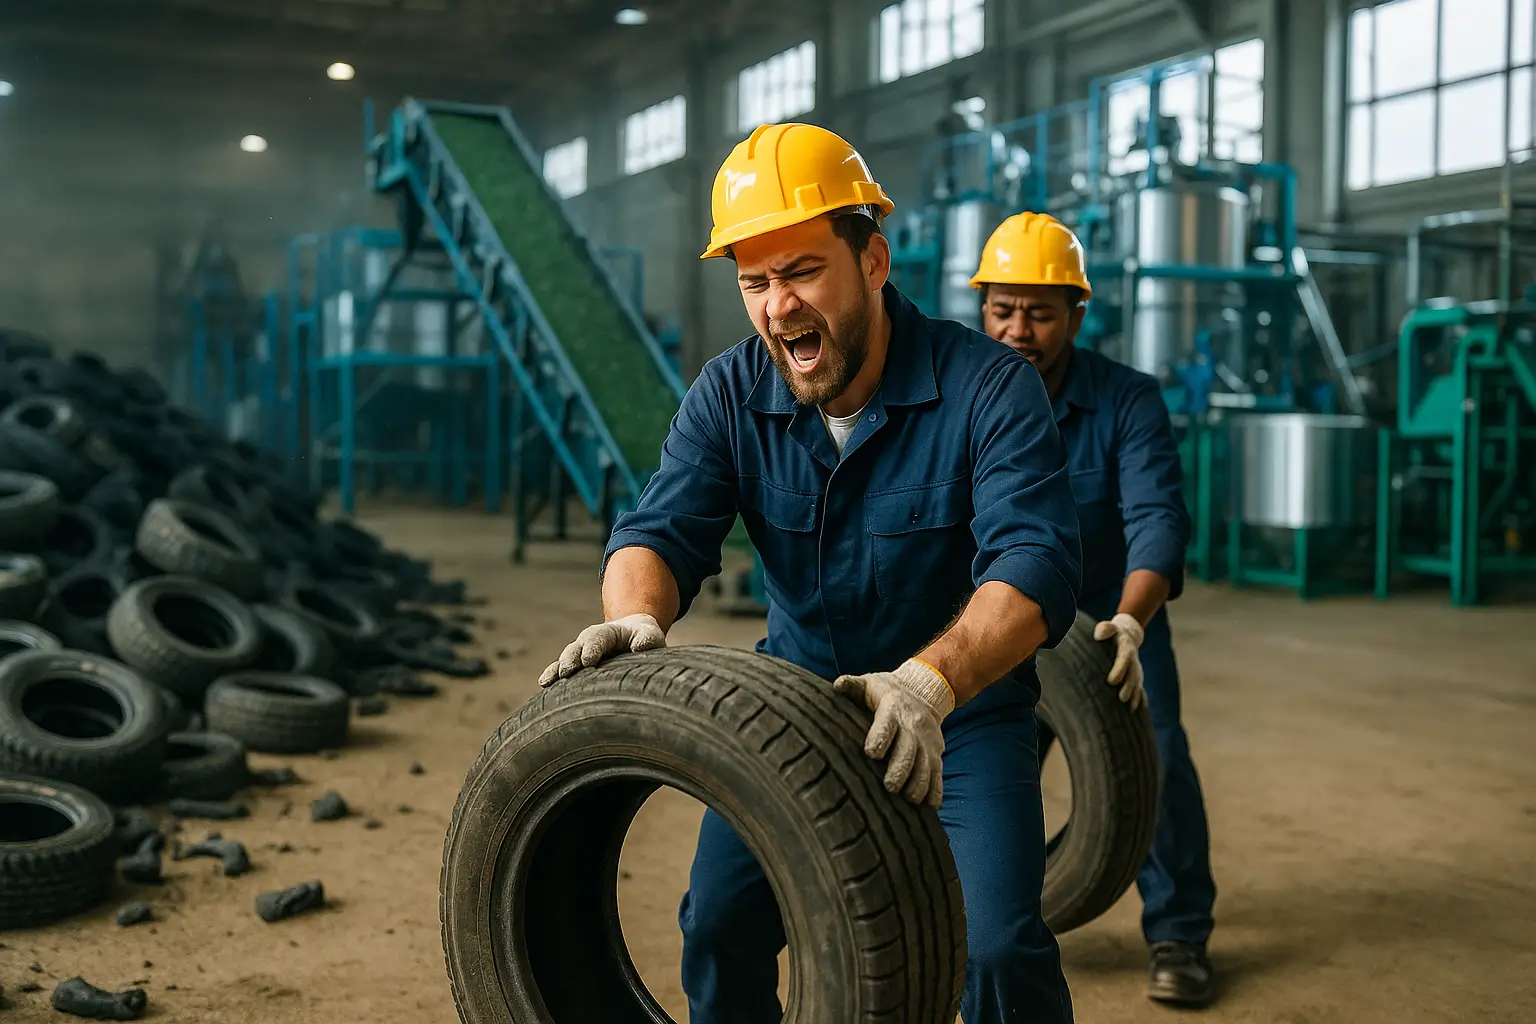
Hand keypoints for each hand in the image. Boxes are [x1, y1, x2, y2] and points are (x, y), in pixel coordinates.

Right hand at [538, 613, 665, 686]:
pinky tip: (544, 685)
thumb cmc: (643, 637)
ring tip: (549, 681)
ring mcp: (580, 653)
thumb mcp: (650, 635)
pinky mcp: (576, 666)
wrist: (632, 636)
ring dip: (557, 670)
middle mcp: (589, 641)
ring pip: (565, 659)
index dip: (592, 648)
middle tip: (566, 672)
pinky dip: (552, 676)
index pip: (597, 638)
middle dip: (570, 659)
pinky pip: (561, 670)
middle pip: (576, 648)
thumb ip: (647, 639)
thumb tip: (640, 647)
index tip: (588, 661)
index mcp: (607, 632)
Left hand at [832, 659, 954, 809]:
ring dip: (919, 784)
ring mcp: (927, 742)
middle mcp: (913, 726)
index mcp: (893, 709)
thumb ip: (853, 686)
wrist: (922, 690)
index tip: (871, 753)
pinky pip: (938, 774)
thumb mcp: (869, 684)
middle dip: (901, 770)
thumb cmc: (886, 692)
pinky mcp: (936, 754)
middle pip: (909, 750)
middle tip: (890, 786)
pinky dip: (935, 791)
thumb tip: (837, 685)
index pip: (887, 724)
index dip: (880, 738)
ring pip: (926, 766)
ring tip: (909, 799)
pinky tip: (930, 806)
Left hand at [1092, 613, 1145, 710]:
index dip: (1119, 670)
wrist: (1127, 635)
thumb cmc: (1112, 632)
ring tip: (1129, 708)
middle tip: (1121, 698)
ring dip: (1134, 696)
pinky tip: (1135, 710)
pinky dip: (1139, 699)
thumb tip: (1099, 635)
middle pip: (1132, 675)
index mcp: (1126, 648)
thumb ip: (1105, 629)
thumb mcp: (1108, 627)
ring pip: (1137, 684)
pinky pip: (1139, 689)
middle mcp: (1134, 661)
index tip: (1111, 681)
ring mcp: (1136, 670)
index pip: (1124, 659)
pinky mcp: (1136, 677)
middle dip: (1128, 687)